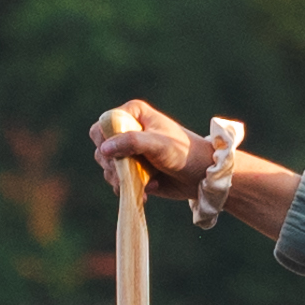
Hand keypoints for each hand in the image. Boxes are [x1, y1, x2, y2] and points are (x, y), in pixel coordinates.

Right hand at [85, 98, 206, 188]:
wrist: (202, 176)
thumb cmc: (184, 152)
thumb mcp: (158, 144)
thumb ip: (131, 142)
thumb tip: (104, 149)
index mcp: (134, 114)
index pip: (104, 124)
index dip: (105, 140)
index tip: (114, 155)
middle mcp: (128, 131)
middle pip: (102, 147)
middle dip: (113, 165)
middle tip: (128, 174)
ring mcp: (129, 152)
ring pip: (108, 167)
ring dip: (122, 178)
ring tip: (146, 183)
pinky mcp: (132, 171)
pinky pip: (117, 180)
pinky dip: (128, 188)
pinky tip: (148, 190)